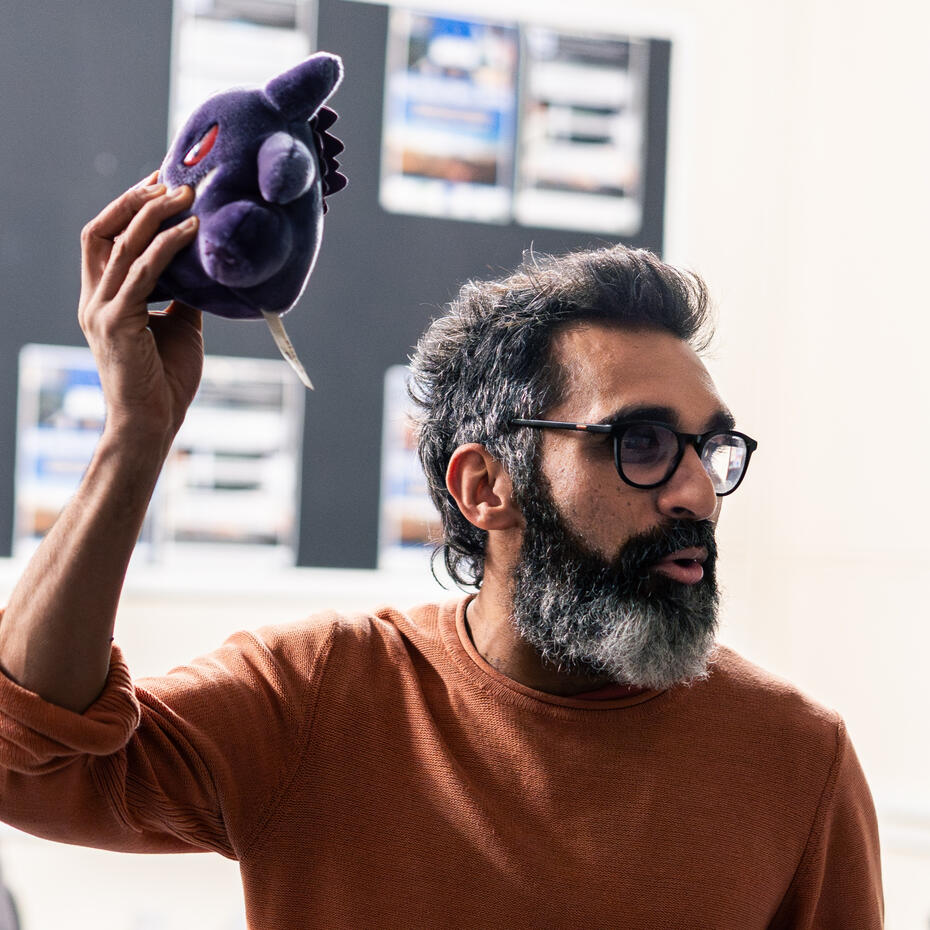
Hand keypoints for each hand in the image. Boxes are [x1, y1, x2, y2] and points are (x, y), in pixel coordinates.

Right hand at [78, 176, 203, 446]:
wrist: (152, 424)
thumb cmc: (165, 380)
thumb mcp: (179, 327)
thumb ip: (182, 295)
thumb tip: (204, 267)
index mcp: (104, 299)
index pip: (105, 239)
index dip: (129, 208)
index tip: (161, 184)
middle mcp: (94, 299)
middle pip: (102, 230)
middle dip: (135, 200)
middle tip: (171, 179)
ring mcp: (101, 310)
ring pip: (121, 244)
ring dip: (154, 215)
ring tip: (186, 195)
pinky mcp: (116, 323)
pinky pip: (142, 272)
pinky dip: (167, 247)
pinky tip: (191, 231)